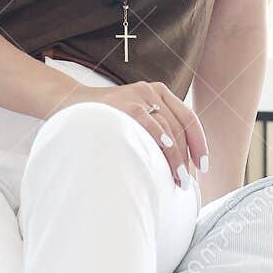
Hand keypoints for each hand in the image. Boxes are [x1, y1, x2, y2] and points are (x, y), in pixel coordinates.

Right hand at [53, 80, 207, 191]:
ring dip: (176, 158)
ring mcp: (139, 95)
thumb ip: (153, 130)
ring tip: (177, 180)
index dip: (200, 143)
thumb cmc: (103, 119)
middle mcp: (152, 90)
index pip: (188, 118)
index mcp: (158, 92)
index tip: (203, 167)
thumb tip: (178, 164)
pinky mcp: (126, 103)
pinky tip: (167, 156)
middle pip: (181, 127)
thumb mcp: (132, 117)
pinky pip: (151, 125)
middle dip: (187, 157)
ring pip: (170, 130)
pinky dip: (162, 142)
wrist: (69, 103)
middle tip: (186, 182)